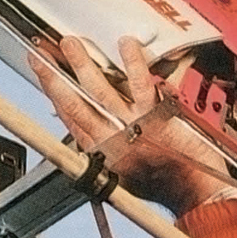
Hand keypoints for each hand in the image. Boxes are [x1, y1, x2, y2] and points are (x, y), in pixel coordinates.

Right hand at [28, 35, 230, 213]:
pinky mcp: (153, 117)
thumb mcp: (125, 173)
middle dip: (54, 78)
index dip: (54, 95)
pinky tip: (125, 45)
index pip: (70, 119)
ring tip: (71, 44)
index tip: (44, 77)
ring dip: (81, 64)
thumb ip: (108, 148)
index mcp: (100, 154)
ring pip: (97, 91)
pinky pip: (139, 85)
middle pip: (74, 104)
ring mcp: (130, 127)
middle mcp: (109, 140)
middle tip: (42, 55)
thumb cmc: (166, 185)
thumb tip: (92, 128)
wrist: (194, 193)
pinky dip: (132, 62)